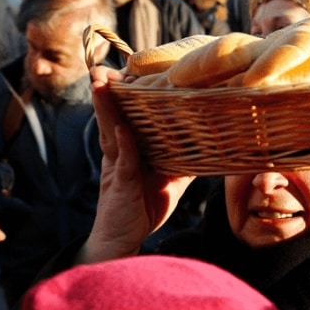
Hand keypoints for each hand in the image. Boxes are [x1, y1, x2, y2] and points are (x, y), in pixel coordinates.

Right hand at [79, 66, 194, 263]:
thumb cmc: (143, 209)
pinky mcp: (120, 185)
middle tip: (103, 67)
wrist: (122, 242)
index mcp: (127, 151)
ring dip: (106, 107)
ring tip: (102, 81)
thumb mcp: (169, 180)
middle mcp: (118, 155)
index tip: (126, 71)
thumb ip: (181, 161)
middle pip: (112, 118)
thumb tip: (208, 145)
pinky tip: (121, 127)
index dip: (124, 96)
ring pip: (110, 131)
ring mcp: (116, 169)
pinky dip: (122, 143)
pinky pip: (122, 161)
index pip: (125, 118)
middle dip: (108, 92)